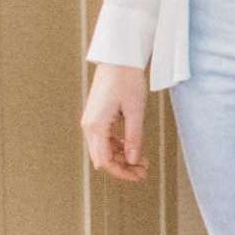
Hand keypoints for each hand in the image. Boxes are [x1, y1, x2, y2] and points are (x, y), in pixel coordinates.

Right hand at [81, 63, 150, 180]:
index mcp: (96, 126)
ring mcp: (91, 121)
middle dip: (123, 167)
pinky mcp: (97, 116)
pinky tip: (132, 147)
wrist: (119, 58)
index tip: (139, 176)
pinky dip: (118, 146)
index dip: (122, 172)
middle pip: (103, 157)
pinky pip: (105, 138)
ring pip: (104, 149)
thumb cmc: (127, 80)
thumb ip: (134, 137)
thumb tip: (134, 160)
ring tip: (142, 161)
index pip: (105, 161)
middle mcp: (89, 126)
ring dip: (121, 157)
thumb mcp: (135, 111)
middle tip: (144, 171)